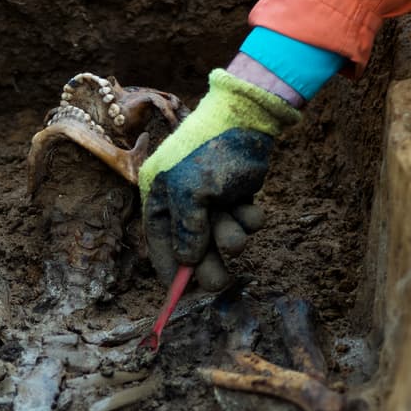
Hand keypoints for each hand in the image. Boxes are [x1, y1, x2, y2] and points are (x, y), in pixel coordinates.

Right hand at [139, 69, 299, 290]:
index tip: (180, 294)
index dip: (169, 268)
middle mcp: (183, 198)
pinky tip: (251, 208)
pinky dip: (248, 219)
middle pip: (192, 245)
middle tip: (221, 283)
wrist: (248, 117)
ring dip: (232, 237)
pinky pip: (242, 220)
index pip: (159, 240)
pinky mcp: (236, 194)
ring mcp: (212, 197)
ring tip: (237, 231)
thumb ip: (185, 229)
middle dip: (207, 264)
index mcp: (160, 194)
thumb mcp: (189, 192)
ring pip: (221, 235)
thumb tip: (187, 260)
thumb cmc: (209, 151)